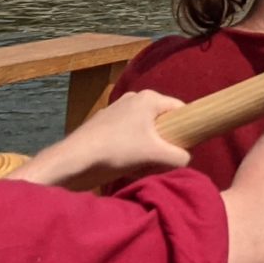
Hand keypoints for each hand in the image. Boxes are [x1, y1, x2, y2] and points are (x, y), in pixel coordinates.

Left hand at [22, 88, 189, 188]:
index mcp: (149, 98)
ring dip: (149, 146)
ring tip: (145, 164)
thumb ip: (180, 157)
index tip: (185, 146)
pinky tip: (127, 164)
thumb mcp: (156, 155)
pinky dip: (133, 147)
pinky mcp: (105, 123)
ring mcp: (117, 110)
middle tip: (164, 158)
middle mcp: (134, 98)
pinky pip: (129, 134)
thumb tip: (186, 159)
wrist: (76, 159)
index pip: (180, 109)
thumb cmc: (119, 150)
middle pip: (162, 120)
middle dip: (165, 140)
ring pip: (145, 128)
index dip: (187, 128)